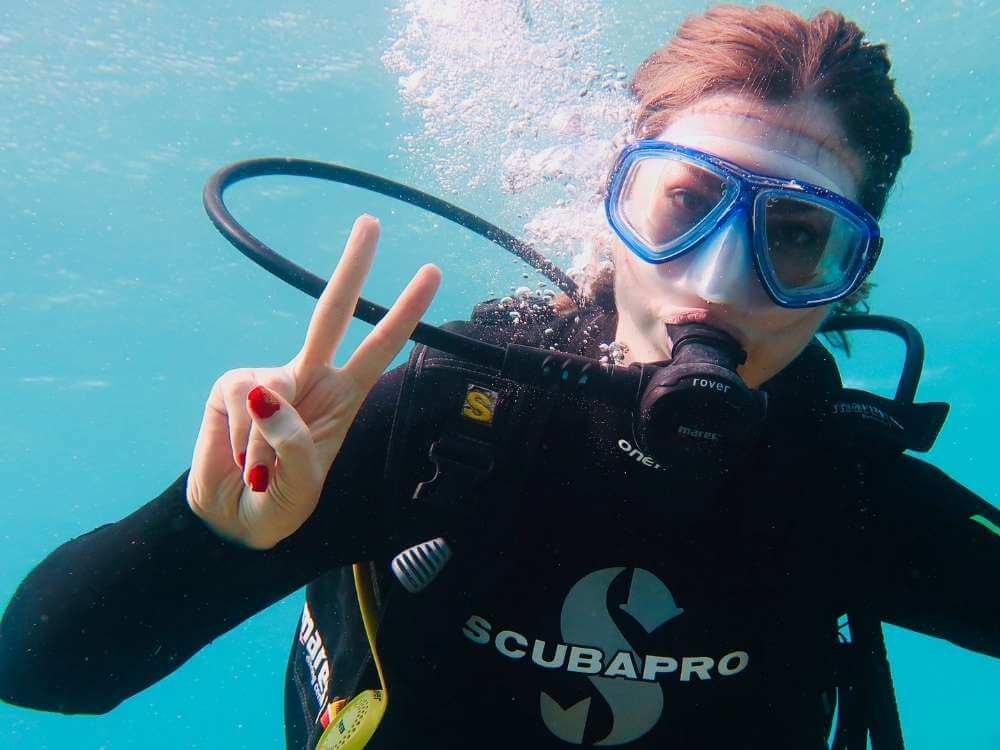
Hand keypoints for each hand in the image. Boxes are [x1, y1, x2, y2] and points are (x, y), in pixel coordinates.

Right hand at [186, 215, 440, 548]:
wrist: (233, 522)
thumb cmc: (279, 503)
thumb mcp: (301, 483)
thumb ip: (291, 440)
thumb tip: (267, 393)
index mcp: (345, 397)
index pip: (380, 346)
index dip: (406, 311)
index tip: (430, 271)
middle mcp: (311, 378)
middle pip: (334, 312)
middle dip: (353, 267)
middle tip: (372, 222)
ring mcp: (269, 379)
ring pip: (274, 385)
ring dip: (265, 443)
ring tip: (259, 472)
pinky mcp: (230, 386)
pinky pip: (240, 400)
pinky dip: (240, 438)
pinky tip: (238, 459)